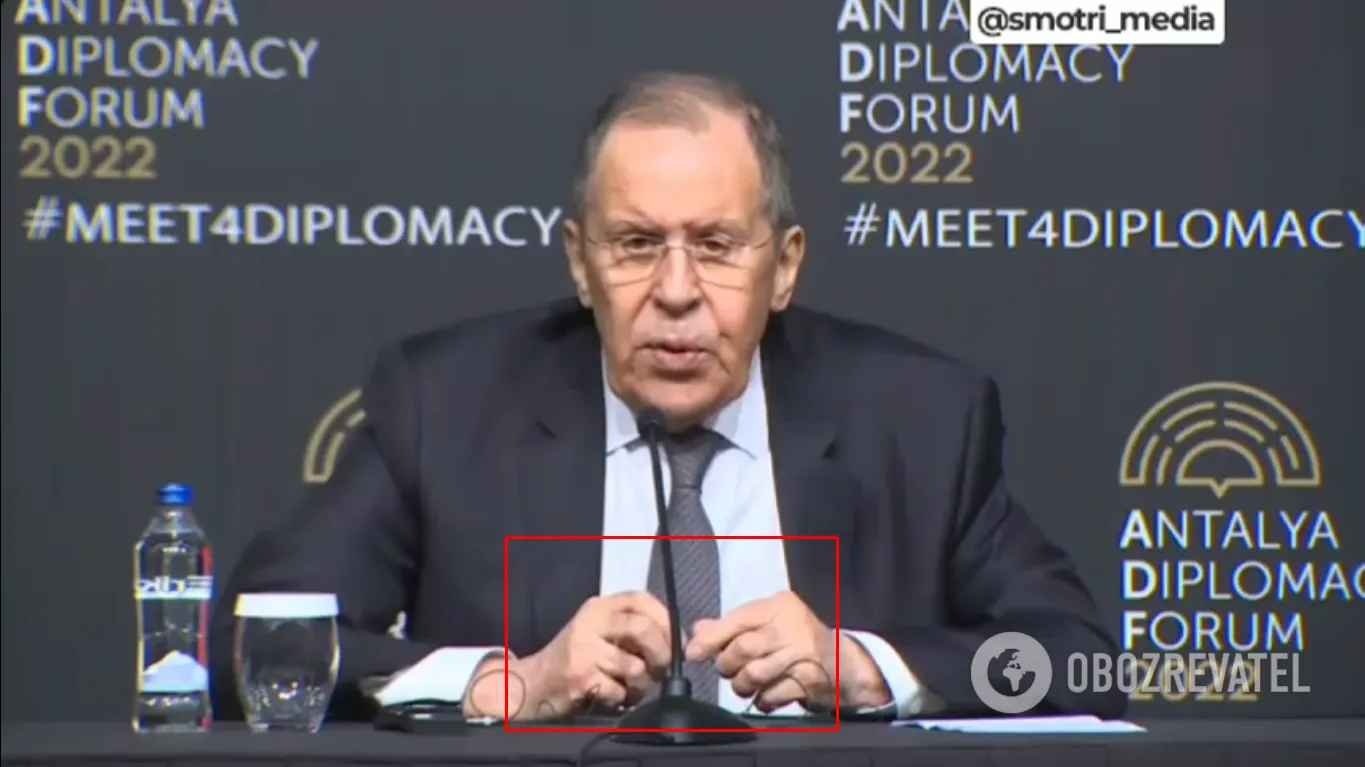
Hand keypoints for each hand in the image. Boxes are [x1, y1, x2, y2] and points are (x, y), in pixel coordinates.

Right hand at [464, 591, 671, 719]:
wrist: (534, 684)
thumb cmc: (574, 658)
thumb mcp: (598, 630)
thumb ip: (630, 627)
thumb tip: (675, 638)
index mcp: (598, 607)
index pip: (641, 600)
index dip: (666, 620)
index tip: (676, 641)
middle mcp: (589, 623)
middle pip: (643, 629)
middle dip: (662, 654)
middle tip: (662, 669)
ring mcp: (583, 651)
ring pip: (635, 666)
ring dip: (642, 684)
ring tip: (633, 687)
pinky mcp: (581, 678)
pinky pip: (619, 692)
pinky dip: (622, 700)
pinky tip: (613, 696)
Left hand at [686, 590, 890, 712]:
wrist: (844, 665)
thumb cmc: (799, 642)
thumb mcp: (769, 624)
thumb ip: (733, 625)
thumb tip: (698, 630)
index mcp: (780, 606)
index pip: (737, 619)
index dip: (711, 638)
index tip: (693, 653)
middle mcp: (793, 625)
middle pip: (743, 648)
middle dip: (727, 664)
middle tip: (727, 670)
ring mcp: (804, 654)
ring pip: (755, 673)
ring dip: (742, 684)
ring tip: (745, 684)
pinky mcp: (810, 681)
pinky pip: (771, 695)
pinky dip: (762, 699)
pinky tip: (765, 695)